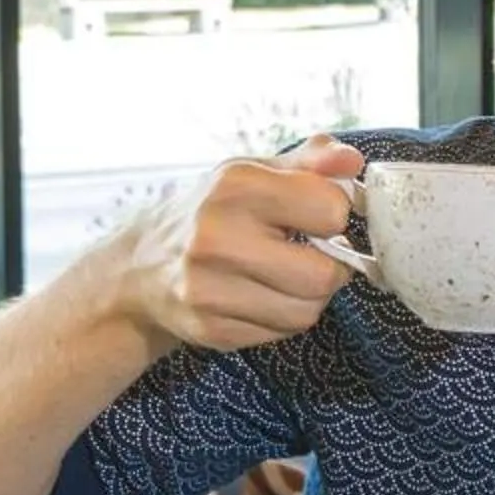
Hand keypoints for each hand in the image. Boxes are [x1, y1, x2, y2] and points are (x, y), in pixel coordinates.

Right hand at [113, 137, 362, 353]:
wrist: (142, 267)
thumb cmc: (212, 212)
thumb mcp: (253, 173)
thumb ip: (309, 163)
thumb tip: (352, 161)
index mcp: (235, 185)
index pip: (329, 209)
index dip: (336, 214)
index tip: (321, 215)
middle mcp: (216, 236)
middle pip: (322, 275)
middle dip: (332, 267)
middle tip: (315, 255)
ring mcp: (208, 288)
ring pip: (306, 311)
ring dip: (309, 296)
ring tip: (287, 276)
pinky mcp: (210, 329)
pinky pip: (281, 333)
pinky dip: (283, 317)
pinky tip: (262, 296)